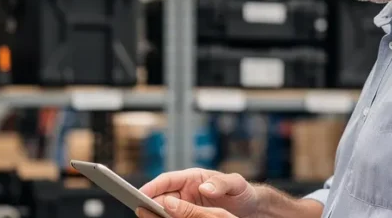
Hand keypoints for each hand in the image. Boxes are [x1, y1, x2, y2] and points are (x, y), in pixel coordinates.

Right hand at [137, 168, 258, 217]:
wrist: (250, 207)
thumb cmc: (243, 191)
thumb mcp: (236, 184)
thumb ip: (221, 183)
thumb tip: (203, 188)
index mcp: (193, 177)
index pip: (167, 180)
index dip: (152, 186)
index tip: (141, 194)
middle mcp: (186, 190)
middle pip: (162, 196)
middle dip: (149, 202)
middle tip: (140, 211)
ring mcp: (187, 205)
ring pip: (166, 209)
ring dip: (156, 214)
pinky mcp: (190, 216)